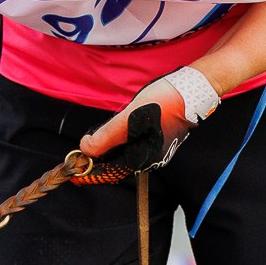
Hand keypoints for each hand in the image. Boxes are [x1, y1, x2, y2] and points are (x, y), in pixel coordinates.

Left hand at [78, 67, 220, 170]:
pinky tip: (115, 134)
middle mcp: (149, 159)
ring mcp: (155, 150)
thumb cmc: (163, 102)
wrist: (193, 90)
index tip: (72, 174)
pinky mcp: (159, 140)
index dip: (89, 173)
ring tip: (93, 146)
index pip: (109, 172)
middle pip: (116, 165)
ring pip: (125, 155)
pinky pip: (134, 147)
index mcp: (141, 158)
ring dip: (108, 152)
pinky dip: (120, 144)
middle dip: (98, 162)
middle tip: (79, 157)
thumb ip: (107, 136)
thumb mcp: (129, 119)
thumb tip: (86, 149)